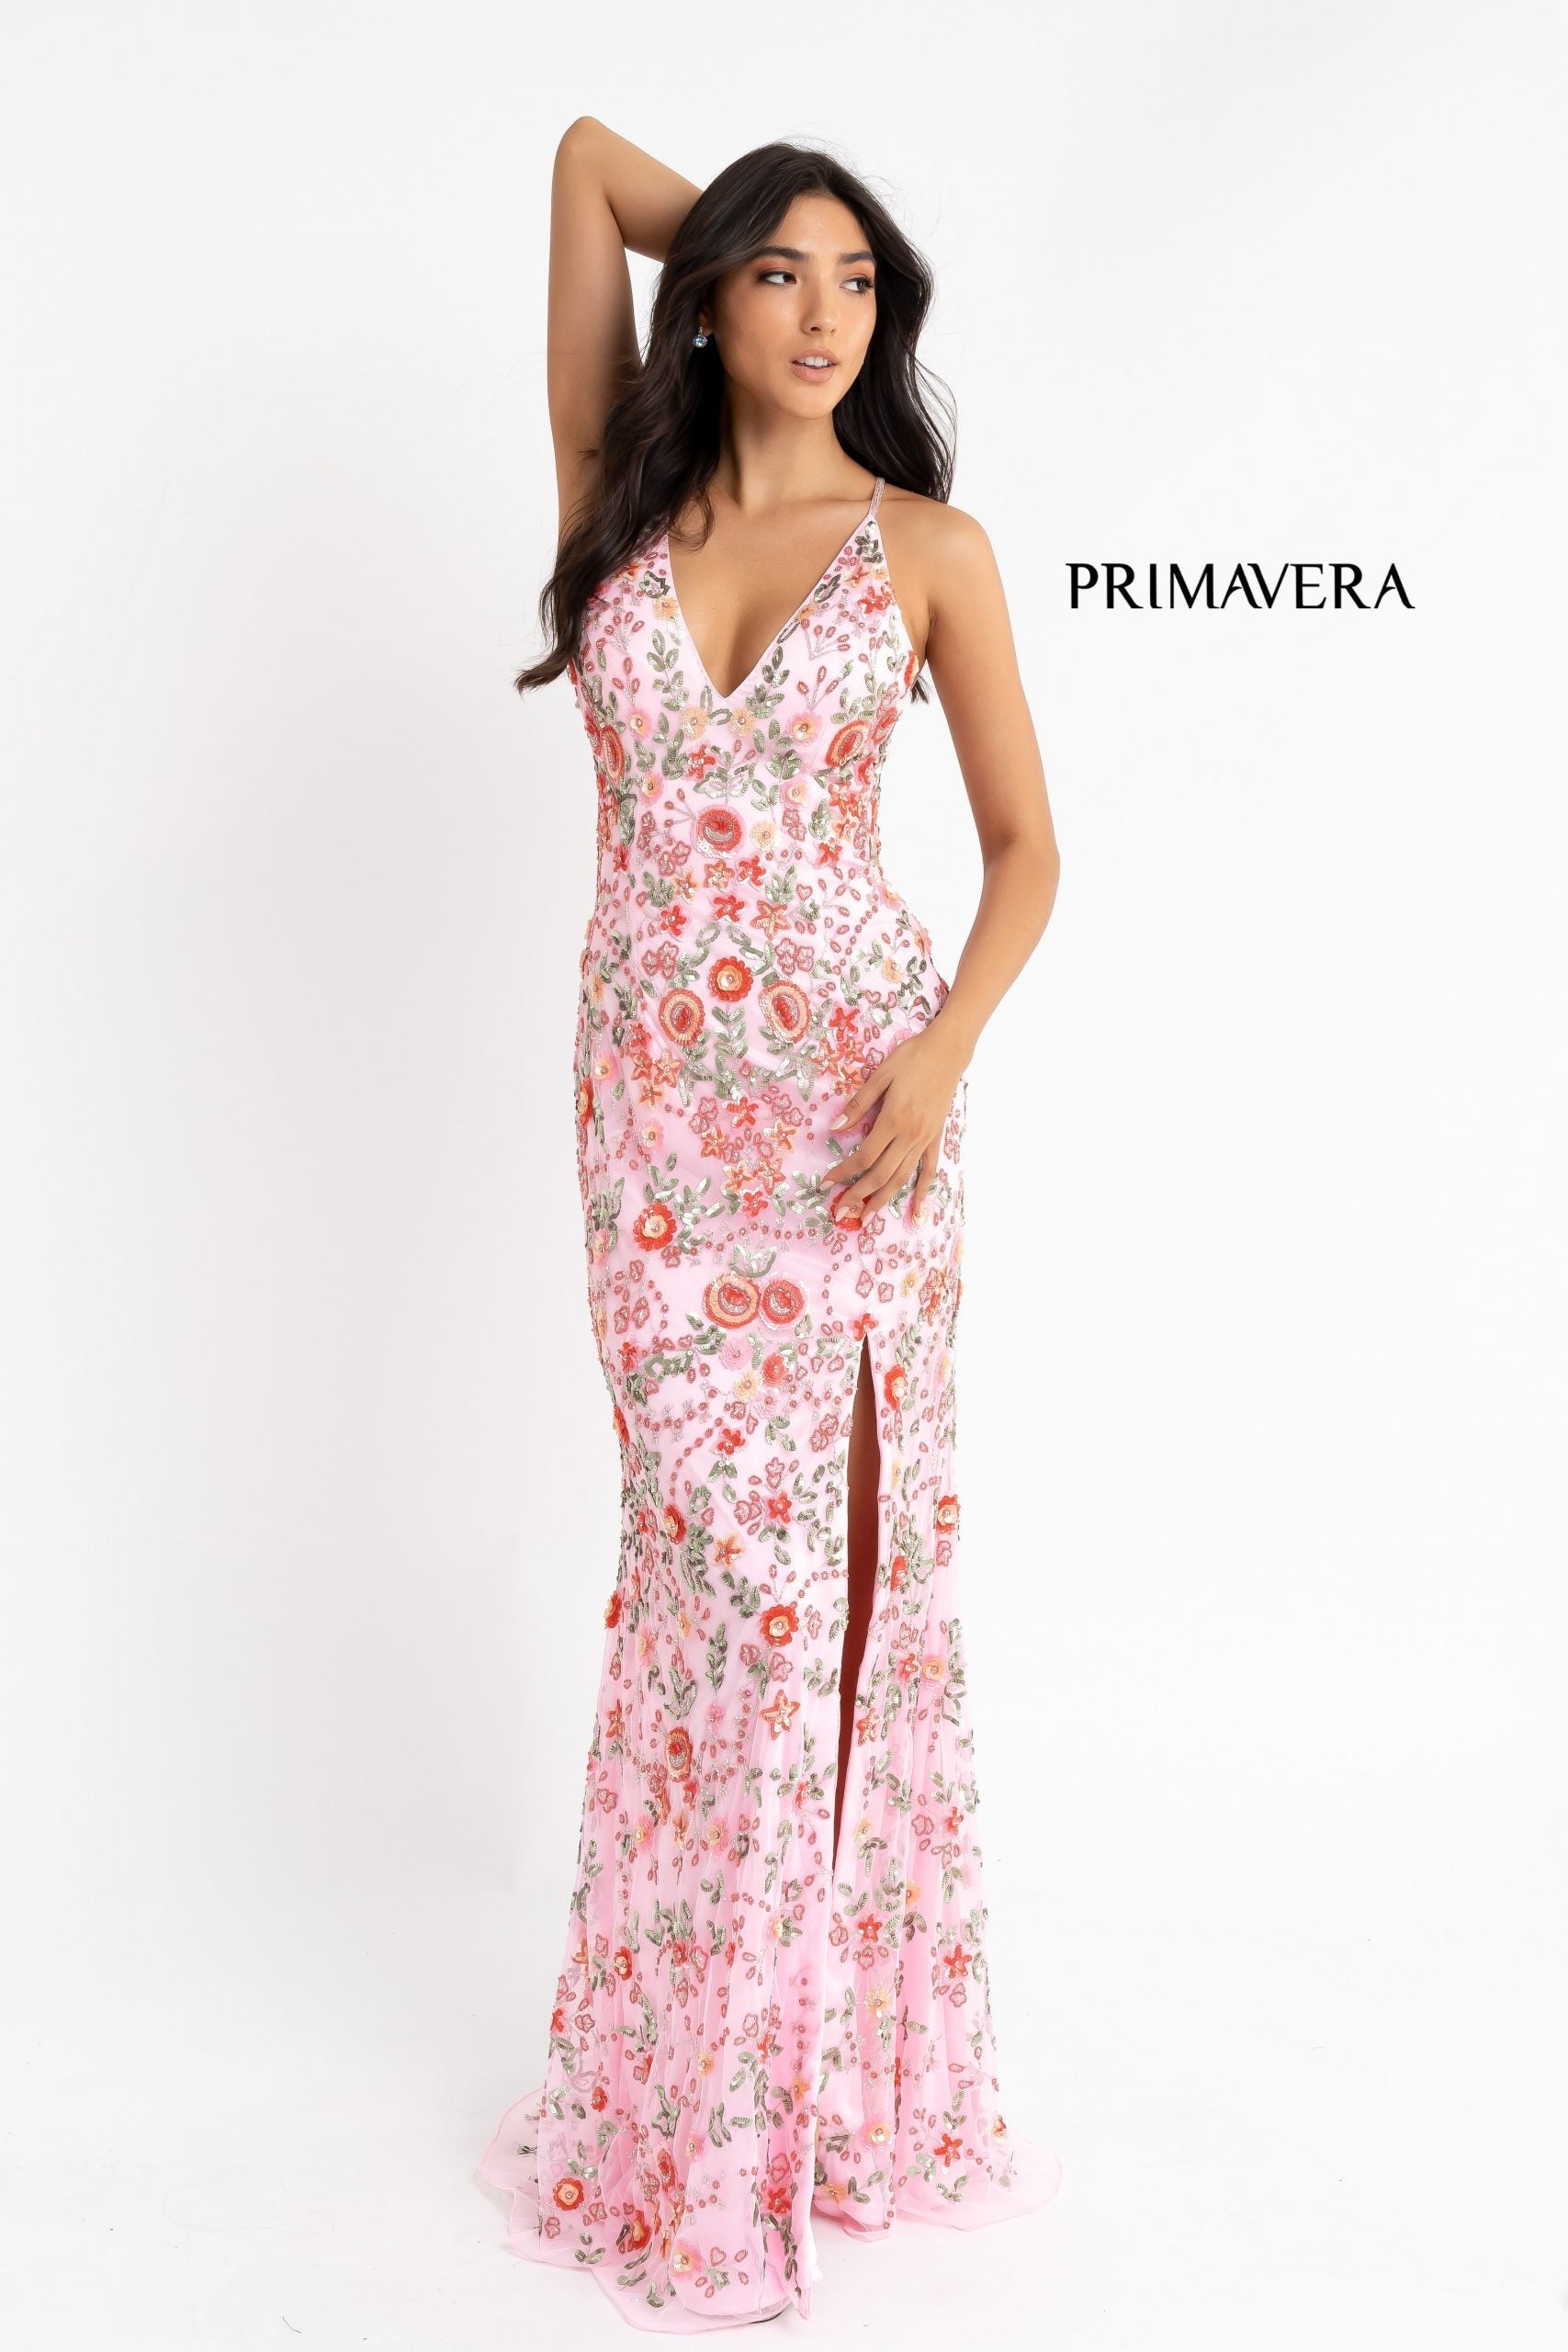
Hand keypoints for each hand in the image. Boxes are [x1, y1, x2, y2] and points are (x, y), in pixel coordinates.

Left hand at [826, 1022, 968, 1224]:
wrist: (947, 1051)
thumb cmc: (911, 1058)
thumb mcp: (880, 1075)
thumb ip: (858, 1105)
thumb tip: (835, 1128)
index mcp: (893, 1119)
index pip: (864, 1156)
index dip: (843, 1173)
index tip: (826, 1183)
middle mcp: (910, 1135)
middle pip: (881, 1174)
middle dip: (859, 1195)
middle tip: (841, 1212)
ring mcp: (925, 1139)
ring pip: (902, 1177)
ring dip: (883, 1200)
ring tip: (867, 1218)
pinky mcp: (936, 1137)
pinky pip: (929, 1169)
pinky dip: (922, 1191)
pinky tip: (916, 1209)